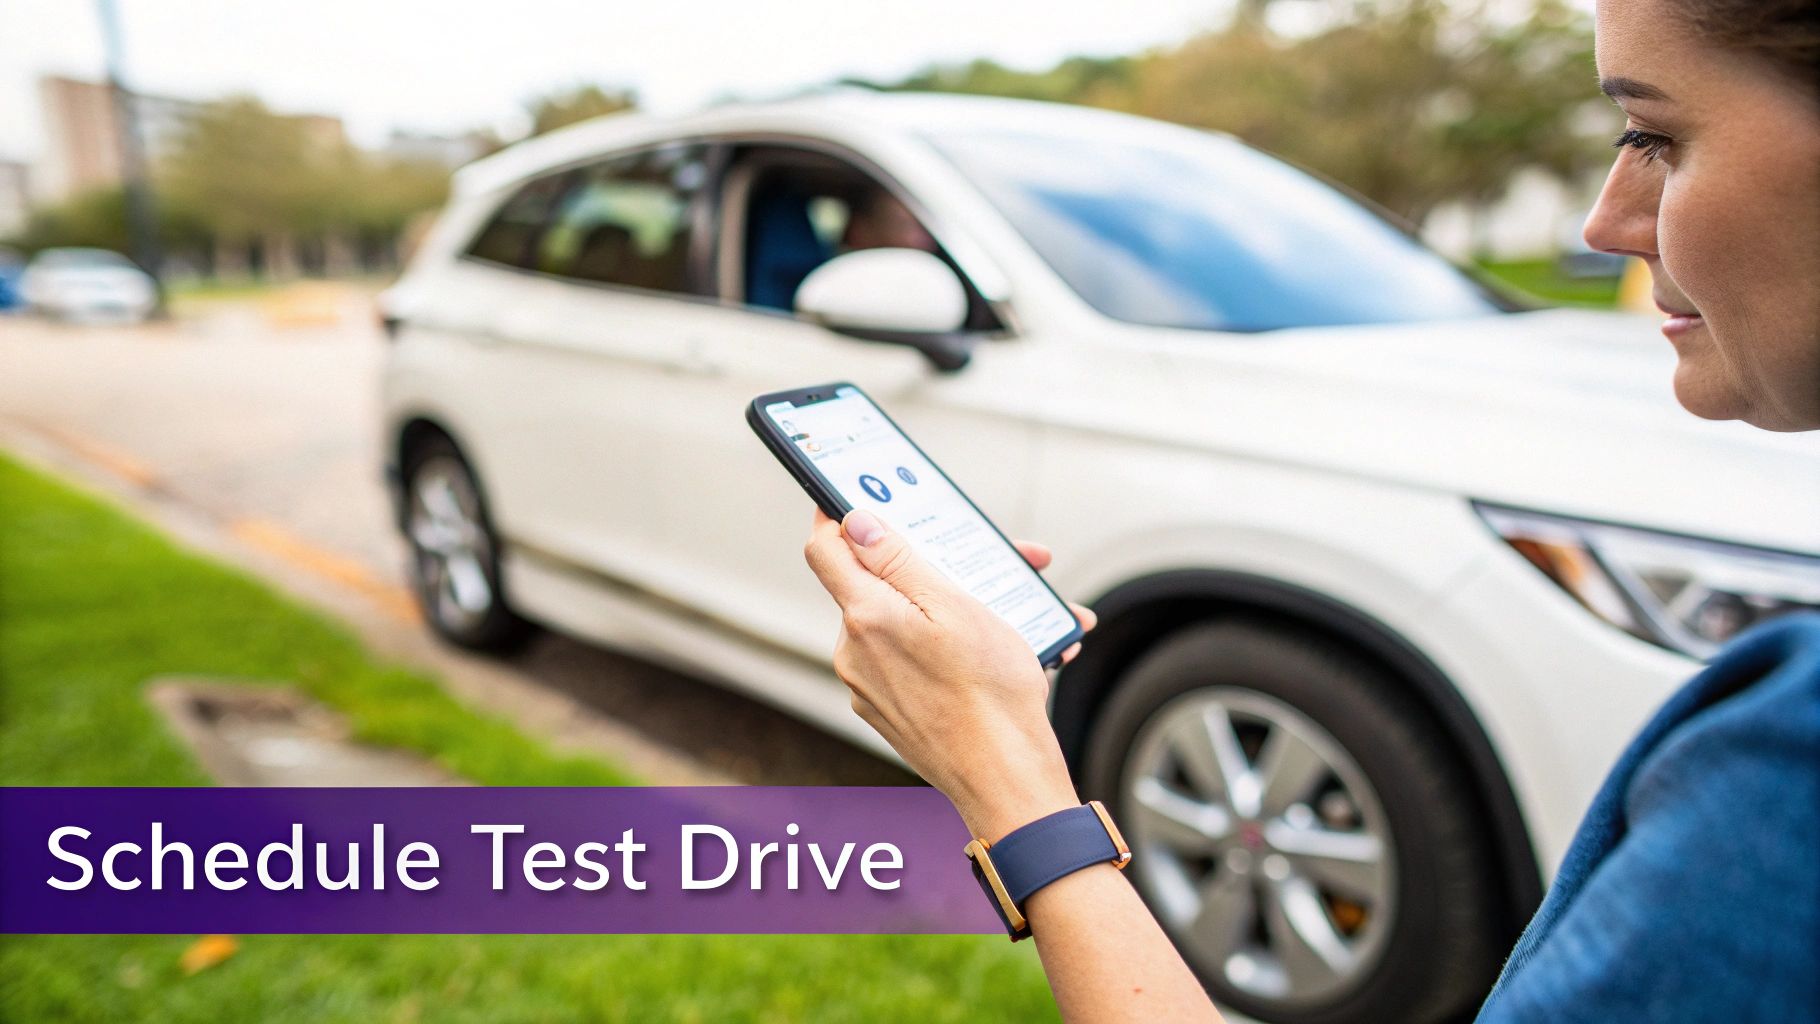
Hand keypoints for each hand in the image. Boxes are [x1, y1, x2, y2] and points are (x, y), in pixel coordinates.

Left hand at [803, 507, 1097, 840]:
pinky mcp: (893, 711)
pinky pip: (918, 661)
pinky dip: (957, 649)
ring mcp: (871, 686)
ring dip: (963, 609)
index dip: (837, 515)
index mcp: (866, 617)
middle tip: (999, 561)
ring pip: (908, 624)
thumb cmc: (990, 696)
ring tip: (1029, 614)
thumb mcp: (956, 607)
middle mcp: (856, 652)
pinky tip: (1012, 653)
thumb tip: (855, 523)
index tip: (857, 498)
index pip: (824, 548)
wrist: (1007, 782)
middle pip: (881, 585)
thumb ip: (899, 562)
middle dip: (939, 565)